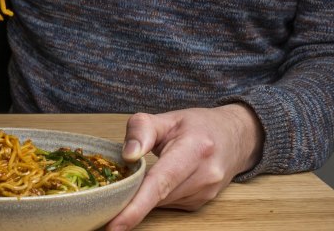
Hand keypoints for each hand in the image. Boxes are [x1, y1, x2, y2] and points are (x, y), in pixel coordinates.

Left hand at [106, 103, 263, 230]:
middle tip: (103, 202)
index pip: (161, 182)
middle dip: (130, 201)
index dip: (136, 206)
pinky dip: (154, 198)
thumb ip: (142, 129)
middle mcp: (204, 174)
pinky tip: (149, 185)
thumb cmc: (198, 125)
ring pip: (161, 203)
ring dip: (141, 197)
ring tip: (128, 182)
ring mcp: (205, 192)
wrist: (235, 136)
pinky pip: (168, 204)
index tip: (115, 224)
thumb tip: (127, 155)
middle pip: (158, 196)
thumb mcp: (167, 117)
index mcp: (195, 148)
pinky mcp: (201, 203)